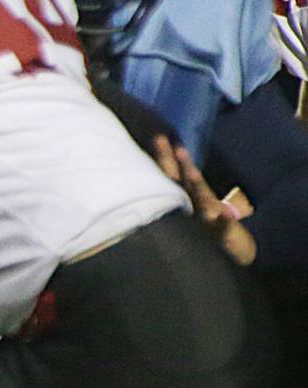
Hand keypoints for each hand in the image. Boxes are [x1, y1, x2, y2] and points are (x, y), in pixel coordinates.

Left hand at [152, 135, 256, 266]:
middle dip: (182, 163)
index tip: (158, 138)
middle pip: (188, 181)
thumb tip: (153, 174)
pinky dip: (224, 221)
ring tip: (192, 172)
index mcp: (189, 197)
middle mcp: (200, 203)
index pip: (174, 174)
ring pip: (204, 199)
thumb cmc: (205, 228)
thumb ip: (174, 193)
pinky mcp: (225, 232)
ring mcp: (213, 216)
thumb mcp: (188, 210)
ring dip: (198, 186)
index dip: (166, 157)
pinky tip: (224, 215)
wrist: (234, 249)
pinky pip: (225, 227)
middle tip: (174, 145)